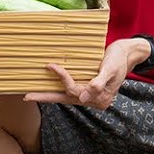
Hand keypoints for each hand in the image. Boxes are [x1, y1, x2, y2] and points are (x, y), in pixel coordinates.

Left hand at [23, 38, 147, 109]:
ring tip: (32, 95)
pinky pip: (71, 91)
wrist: (126, 53)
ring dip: (50, 96)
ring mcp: (91, 95)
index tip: (51, 65)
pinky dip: (59, 90)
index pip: (74, 91)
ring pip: (67, 96)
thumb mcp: (110, 70)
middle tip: (27, 97)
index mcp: (101, 98)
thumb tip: (83, 99)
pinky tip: (47, 89)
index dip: (62, 78)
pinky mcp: (88, 89)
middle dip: (46, 98)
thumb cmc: (119, 59)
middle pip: (66, 99)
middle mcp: (95, 100)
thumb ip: (98, 84)